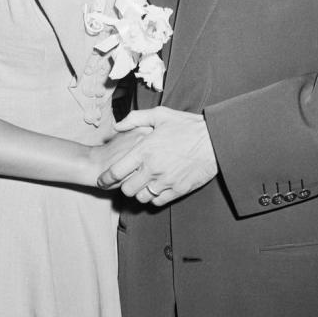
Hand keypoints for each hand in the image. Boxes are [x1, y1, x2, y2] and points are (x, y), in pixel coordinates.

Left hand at [97, 108, 217, 205]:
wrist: (215, 141)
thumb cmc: (187, 126)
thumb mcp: (160, 115)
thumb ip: (135, 119)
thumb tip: (117, 126)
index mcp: (145, 150)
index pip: (116, 172)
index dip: (106, 178)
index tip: (103, 180)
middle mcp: (152, 168)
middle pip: (126, 189)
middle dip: (124, 185)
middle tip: (128, 179)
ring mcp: (166, 181)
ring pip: (141, 197)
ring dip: (140, 191)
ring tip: (143, 182)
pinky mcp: (178, 190)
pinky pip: (158, 201)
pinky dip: (154, 197)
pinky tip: (157, 187)